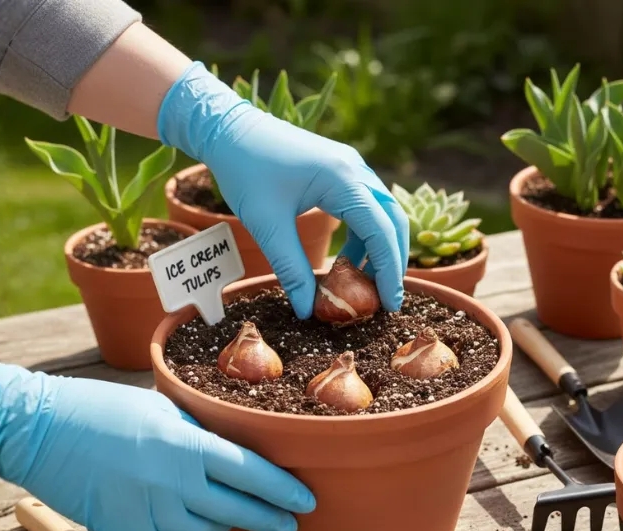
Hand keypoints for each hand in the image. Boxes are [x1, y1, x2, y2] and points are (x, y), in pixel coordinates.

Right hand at [0, 365, 315, 530]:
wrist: (40, 432)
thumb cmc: (100, 410)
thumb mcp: (161, 408)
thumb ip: (201, 431)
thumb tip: (236, 448)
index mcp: (187, 445)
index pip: (252, 474)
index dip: (284, 491)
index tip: (304, 500)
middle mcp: (175, 484)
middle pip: (240, 511)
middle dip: (271, 517)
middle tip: (290, 520)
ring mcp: (152, 512)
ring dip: (228, 523)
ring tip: (236, 513)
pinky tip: (195, 525)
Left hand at [158, 62, 408, 318]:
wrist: (229, 129)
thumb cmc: (246, 171)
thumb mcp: (267, 225)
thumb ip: (291, 269)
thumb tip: (306, 310)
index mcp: (342, 179)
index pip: (381, 230)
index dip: (389, 270)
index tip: (390, 304)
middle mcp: (355, 169)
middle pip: (392, 220)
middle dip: (393, 261)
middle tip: (386, 298)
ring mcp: (351, 166)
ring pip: (382, 212)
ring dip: (379, 247)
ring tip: (364, 283)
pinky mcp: (341, 169)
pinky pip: (366, 204)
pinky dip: (364, 234)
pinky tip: (347, 259)